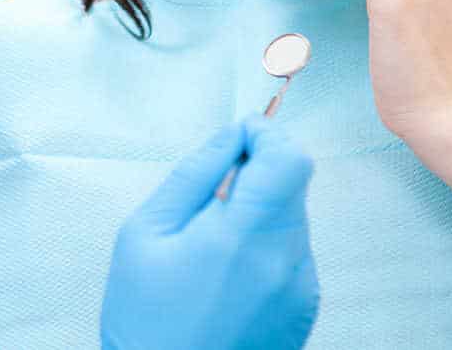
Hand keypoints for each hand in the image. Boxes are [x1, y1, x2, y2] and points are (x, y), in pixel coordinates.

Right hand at [101, 115, 318, 349]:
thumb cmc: (145, 317)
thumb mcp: (146, 232)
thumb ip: (194, 175)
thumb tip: (230, 136)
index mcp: (242, 238)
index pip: (288, 159)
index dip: (266, 134)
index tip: (240, 134)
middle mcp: (285, 262)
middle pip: (294, 182)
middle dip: (258, 170)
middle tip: (211, 193)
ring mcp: (301, 288)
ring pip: (294, 215)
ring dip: (260, 208)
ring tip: (210, 242)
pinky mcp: (305, 306)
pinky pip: (293, 250)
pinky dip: (266, 242)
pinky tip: (226, 270)